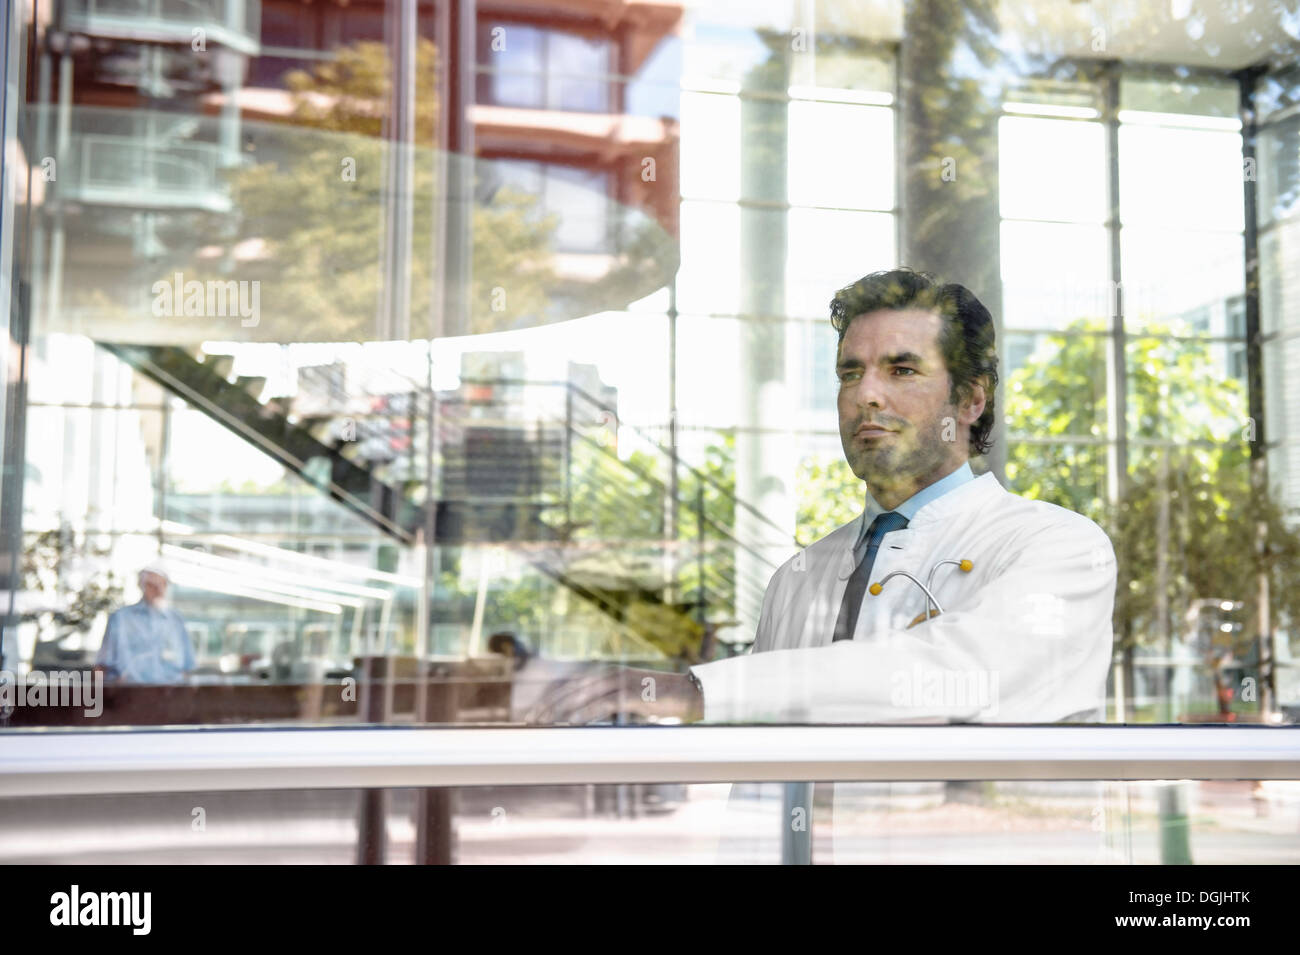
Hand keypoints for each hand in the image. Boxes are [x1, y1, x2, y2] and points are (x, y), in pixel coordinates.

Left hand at [521, 664, 703, 724]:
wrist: (686, 693)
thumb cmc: (656, 699)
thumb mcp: (626, 700)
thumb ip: (606, 704)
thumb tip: (583, 719)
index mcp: (605, 673)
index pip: (569, 683)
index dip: (549, 697)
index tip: (533, 712)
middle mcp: (608, 673)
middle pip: (569, 688)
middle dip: (547, 704)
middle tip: (529, 720)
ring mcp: (619, 681)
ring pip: (581, 695)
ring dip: (559, 710)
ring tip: (543, 724)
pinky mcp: (629, 693)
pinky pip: (601, 704)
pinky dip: (583, 713)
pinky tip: (570, 724)